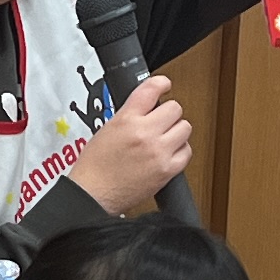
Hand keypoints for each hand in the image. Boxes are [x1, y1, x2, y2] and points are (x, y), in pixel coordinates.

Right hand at [64, 75, 192, 213]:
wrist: (93, 195)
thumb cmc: (94, 167)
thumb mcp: (106, 129)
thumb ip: (129, 114)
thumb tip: (147, 106)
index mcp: (126, 120)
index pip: (151, 89)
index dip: (161, 83)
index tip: (164, 85)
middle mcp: (145, 133)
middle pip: (175, 108)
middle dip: (168, 113)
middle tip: (160, 121)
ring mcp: (158, 151)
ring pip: (185, 128)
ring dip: (176, 131)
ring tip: (164, 138)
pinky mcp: (167, 170)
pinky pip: (187, 152)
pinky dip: (180, 151)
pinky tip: (168, 153)